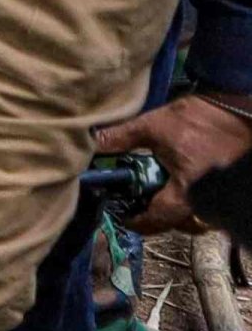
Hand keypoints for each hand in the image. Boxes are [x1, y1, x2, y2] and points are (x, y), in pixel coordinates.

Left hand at [99, 96, 251, 232]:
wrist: (238, 107)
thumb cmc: (198, 119)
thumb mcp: (153, 126)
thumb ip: (121, 138)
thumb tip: (93, 144)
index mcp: (186, 193)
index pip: (157, 220)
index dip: (136, 221)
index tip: (122, 216)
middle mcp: (205, 201)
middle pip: (177, 223)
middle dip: (155, 217)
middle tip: (136, 203)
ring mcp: (218, 196)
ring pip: (193, 216)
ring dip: (173, 210)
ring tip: (154, 193)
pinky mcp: (224, 187)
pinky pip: (204, 204)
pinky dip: (188, 200)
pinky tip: (174, 184)